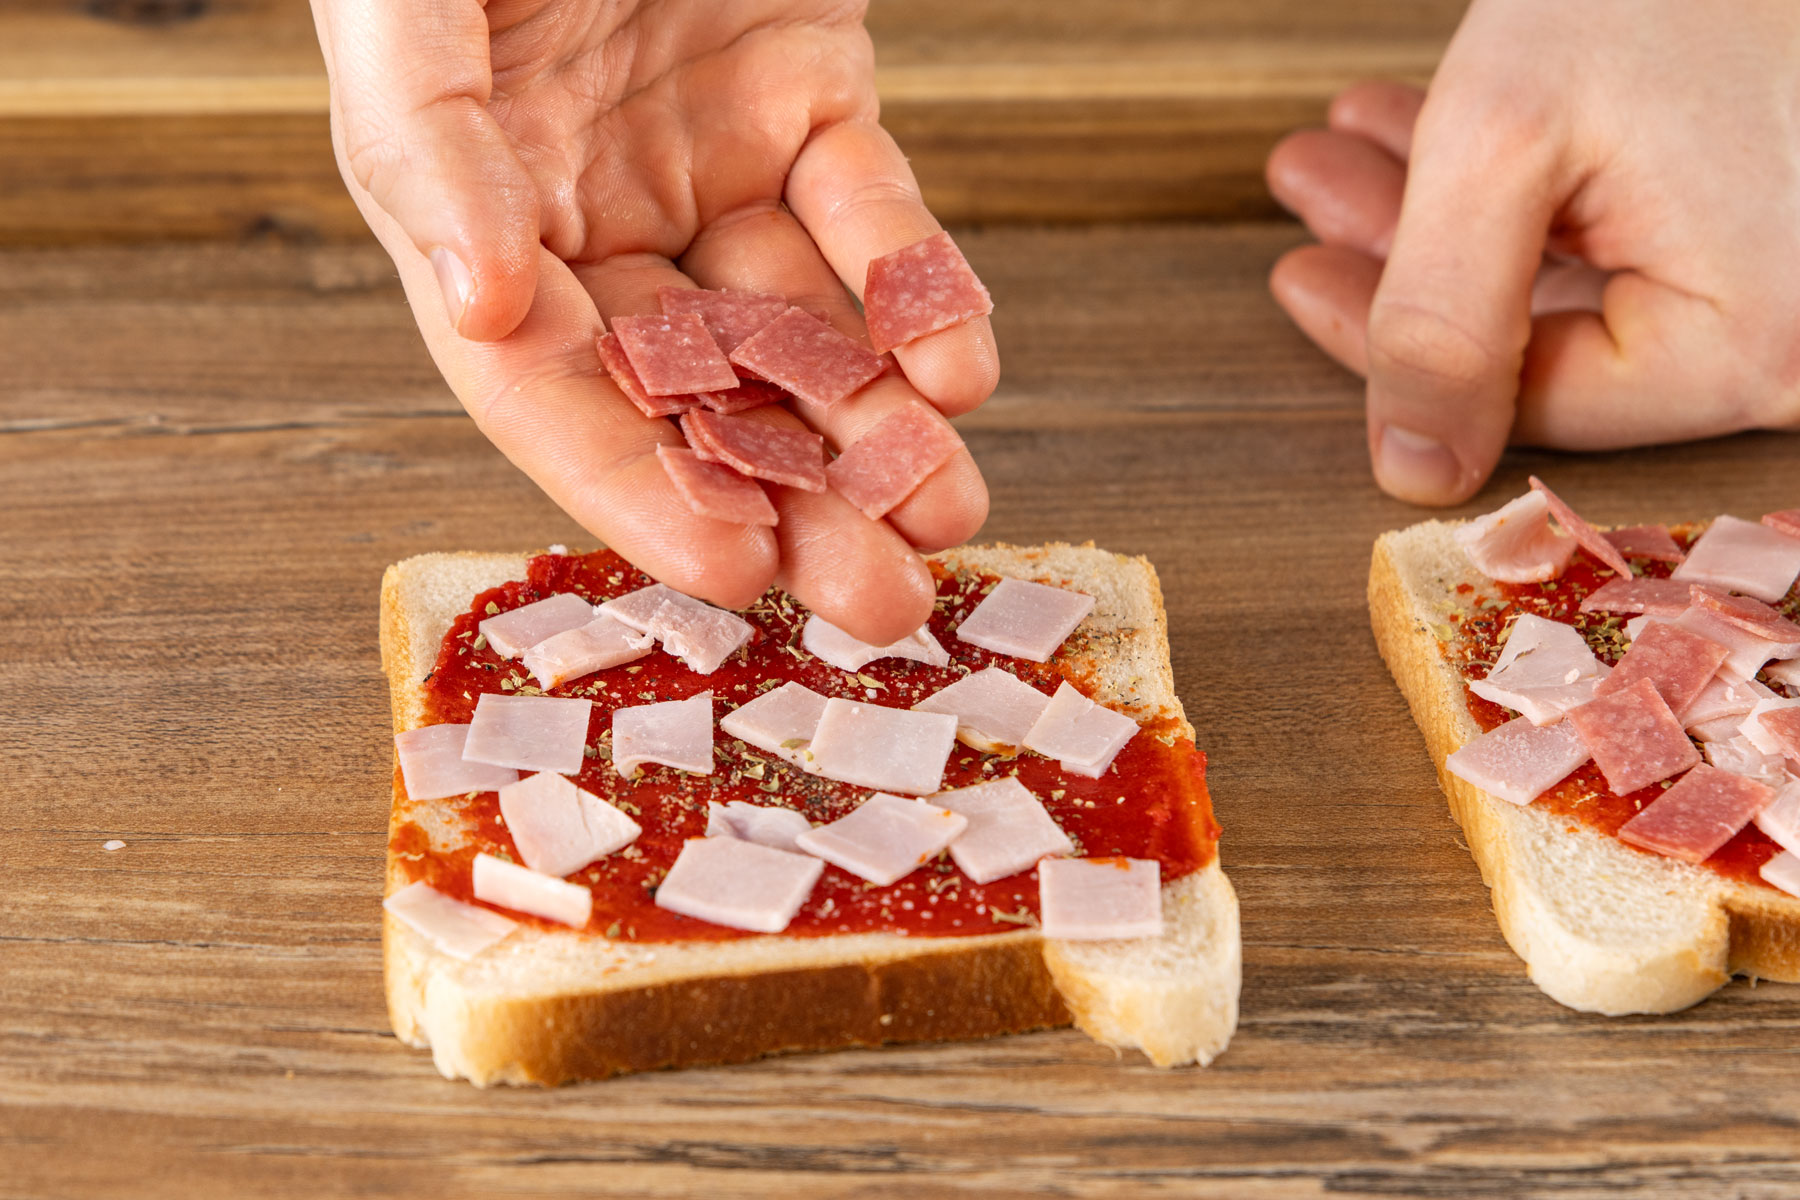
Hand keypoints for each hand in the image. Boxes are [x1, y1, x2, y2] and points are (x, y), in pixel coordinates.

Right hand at [309, 0, 997, 641]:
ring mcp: (707, 162)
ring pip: (801, 328)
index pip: (553, 394)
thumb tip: (488, 305)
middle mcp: (594, 219)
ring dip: (878, 426)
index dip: (638, 491)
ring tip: (948, 506)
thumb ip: (429, 150)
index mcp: (476, 221)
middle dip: (790, 500)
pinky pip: (872, 213)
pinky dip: (920, 287)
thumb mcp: (405, 3)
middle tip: (880, 601)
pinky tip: (961, 362)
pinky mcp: (808, 96)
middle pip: (696, 393)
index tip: (736, 571)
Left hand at [1264, 0, 1799, 505]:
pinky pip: (1627, 230)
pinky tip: (1431, 133)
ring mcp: (1785, 279)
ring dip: (1444, 212)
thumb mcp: (1513, 138)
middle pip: (1543, 339)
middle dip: (1402, 254)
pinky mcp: (1769, 222)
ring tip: (1350, 148)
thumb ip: (1442, 317)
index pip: (1528, 401)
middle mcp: (1788, 337)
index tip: (1295, 273)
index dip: (1390, 343)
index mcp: (1750, 349)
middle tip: (1312, 189)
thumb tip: (1412, 474)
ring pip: (1572, 275)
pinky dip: (1523, 185)